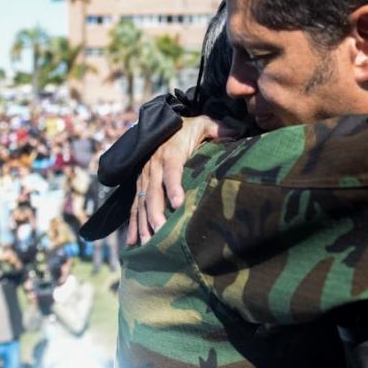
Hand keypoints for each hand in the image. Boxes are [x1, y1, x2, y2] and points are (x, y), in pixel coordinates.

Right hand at [128, 115, 228, 244]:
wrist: (164, 124)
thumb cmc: (189, 128)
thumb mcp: (204, 124)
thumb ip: (218, 128)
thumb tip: (234, 132)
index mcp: (171, 152)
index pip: (172, 170)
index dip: (174, 186)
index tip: (178, 203)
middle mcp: (154, 165)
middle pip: (153, 191)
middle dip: (156, 213)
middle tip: (161, 231)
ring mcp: (145, 176)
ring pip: (142, 202)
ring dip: (144, 223)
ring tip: (147, 243)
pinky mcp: (141, 184)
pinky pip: (134, 205)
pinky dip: (133, 224)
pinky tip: (133, 241)